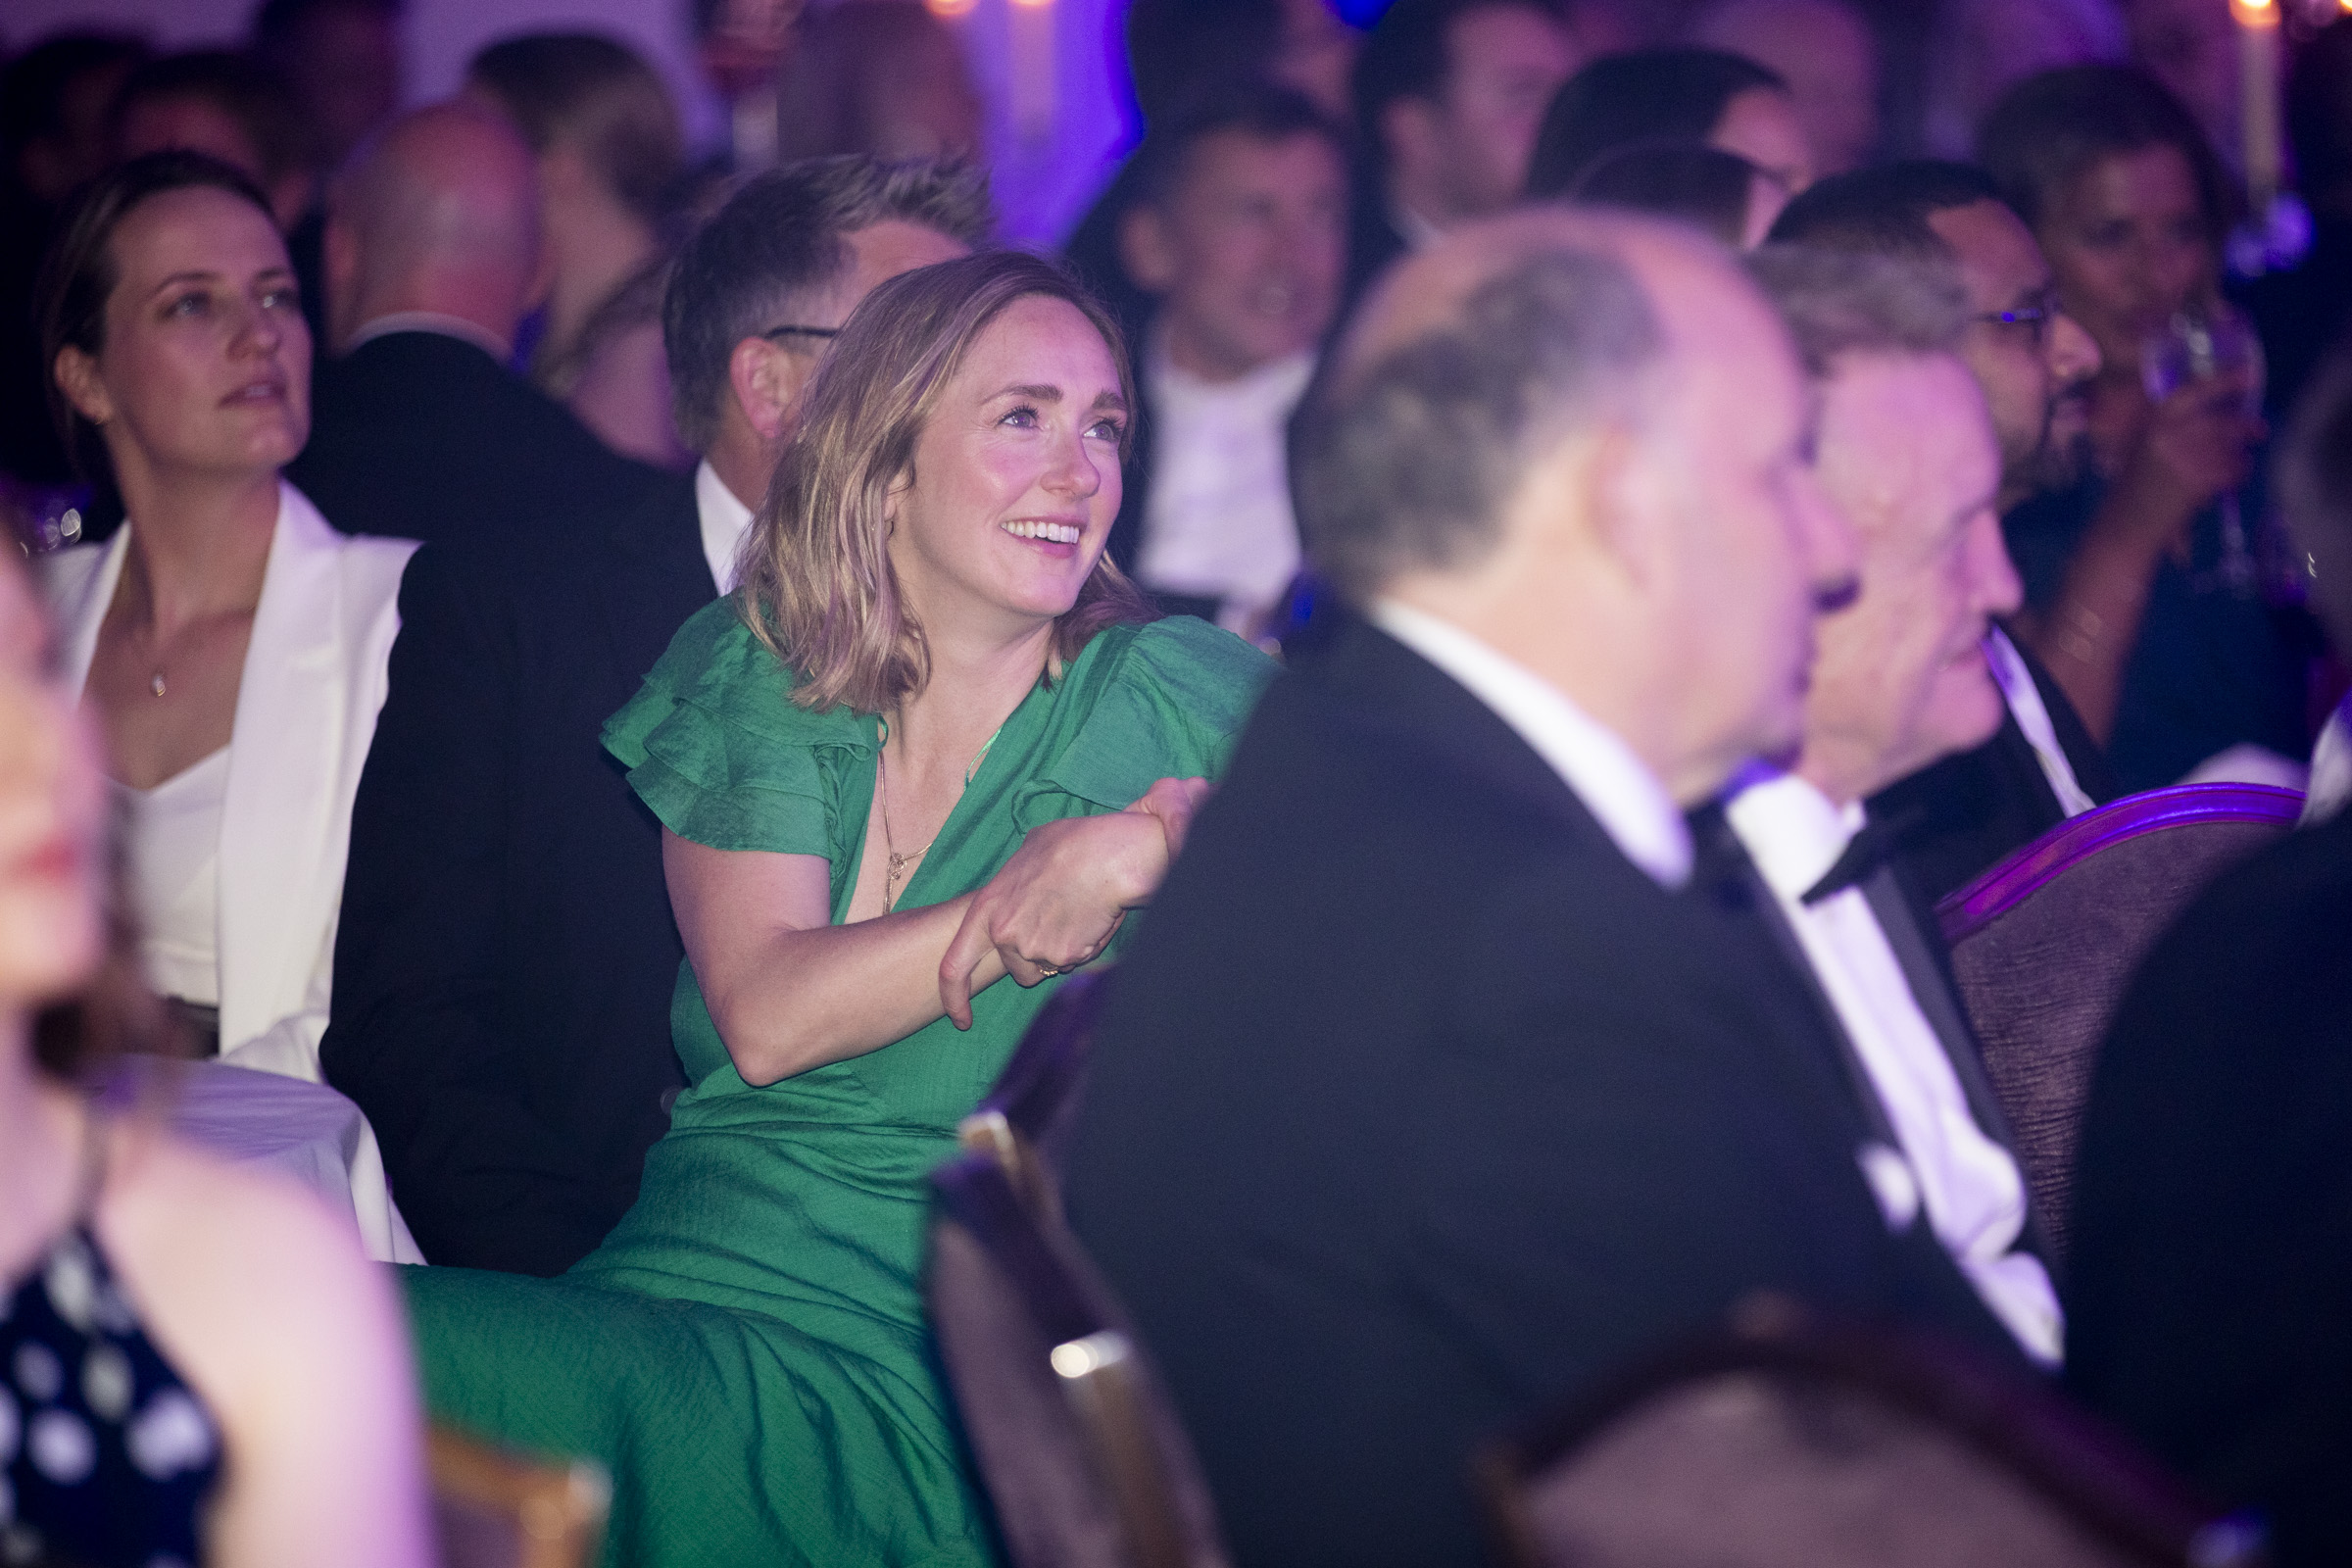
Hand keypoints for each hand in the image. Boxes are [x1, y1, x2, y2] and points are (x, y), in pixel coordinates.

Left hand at [935, 776, 1209, 1027]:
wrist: (1112, 856)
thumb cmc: (1074, 843)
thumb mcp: (1029, 852)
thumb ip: (1015, 880)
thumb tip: (1021, 886)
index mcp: (986, 909)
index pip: (954, 967)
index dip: (955, 998)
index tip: (961, 1019)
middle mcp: (1004, 934)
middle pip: (1017, 970)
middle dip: (1036, 960)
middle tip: (1058, 924)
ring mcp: (1034, 949)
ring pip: (1047, 968)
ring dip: (1061, 953)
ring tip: (1077, 913)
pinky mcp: (1064, 957)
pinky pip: (1073, 962)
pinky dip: (1085, 946)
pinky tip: (1093, 917)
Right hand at [2115, 369, 2263, 539]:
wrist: (2125, 524)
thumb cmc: (2135, 486)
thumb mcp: (2144, 447)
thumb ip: (2174, 427)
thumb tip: (2220, 410)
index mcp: (2152, 422)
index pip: (2192, 392)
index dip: (2222, 382)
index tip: (2247, 373)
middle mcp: (2165, 435)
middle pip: (2219, 421)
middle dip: (2245, 425)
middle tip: (2259, 430)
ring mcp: (2180, 458)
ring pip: (2227, 447)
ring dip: (2240, 454)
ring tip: (2240, 461)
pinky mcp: (2194, 482)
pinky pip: (2228, 470)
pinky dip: (2237, 473)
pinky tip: (2233, 478)